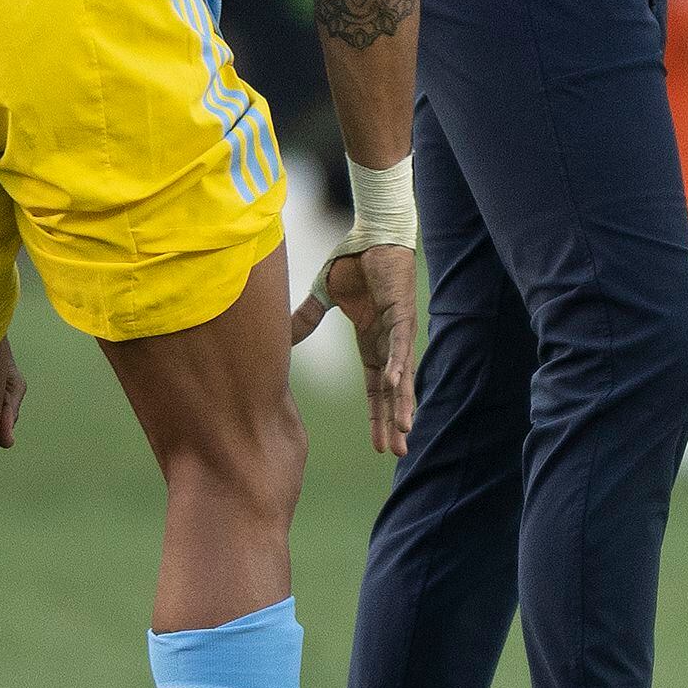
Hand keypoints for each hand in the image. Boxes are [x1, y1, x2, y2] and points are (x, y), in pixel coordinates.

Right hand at [295, 244, 420, 455]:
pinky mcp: (402, 313)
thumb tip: (284, 335)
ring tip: (404, 431)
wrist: (370, 234)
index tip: (378, 445)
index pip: (375, 389)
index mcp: (371, 343)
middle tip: (397, 453)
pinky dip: (397, 365)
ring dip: (401, 402)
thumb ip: (308, 318)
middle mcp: (387, 343)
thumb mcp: (324, 296)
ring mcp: (397, 330)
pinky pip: (399, 344)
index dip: (376, 416)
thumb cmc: (353, 262)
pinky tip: (396, 386)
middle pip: (391, 392)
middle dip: (393, 422)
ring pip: (401, 375)